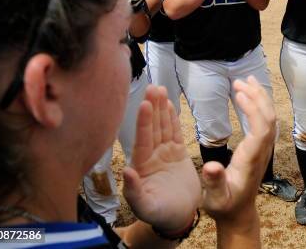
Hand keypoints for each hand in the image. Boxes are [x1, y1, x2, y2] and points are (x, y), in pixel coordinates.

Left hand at [122, 85, 200, 231]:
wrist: (178, 217)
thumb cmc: (159, 214)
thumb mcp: (145, 206)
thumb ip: (134, 191)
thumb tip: (127, 172)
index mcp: (142, 165)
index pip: (143, 139)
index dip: (144, 122)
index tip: (145, 104)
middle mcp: (152, 155)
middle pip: (152, 127)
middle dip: (152, 107)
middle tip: (153, 87)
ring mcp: (164, 153)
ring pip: (163, 126)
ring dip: (162, 108)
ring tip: (160, 89)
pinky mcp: (178, 153)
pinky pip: (175, 133)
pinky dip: (173, 119)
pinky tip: (170, 105)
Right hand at [202, 76, 275, 225]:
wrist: (238, 213)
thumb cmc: (225, 205)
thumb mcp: (216, 198)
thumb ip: (214, 182)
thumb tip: (211, 166)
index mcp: (252, 159)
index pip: (262, 129)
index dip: (255, 109)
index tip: (240, 95)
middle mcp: (262, 150)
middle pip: (269, 119)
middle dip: (258, 97)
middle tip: (240, 82)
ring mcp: (263, 148)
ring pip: (269, 118)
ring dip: (260, 98)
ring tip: (245, 81)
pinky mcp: (260, 147)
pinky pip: (264, 121)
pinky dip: (258, 105)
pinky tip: (248, 95)